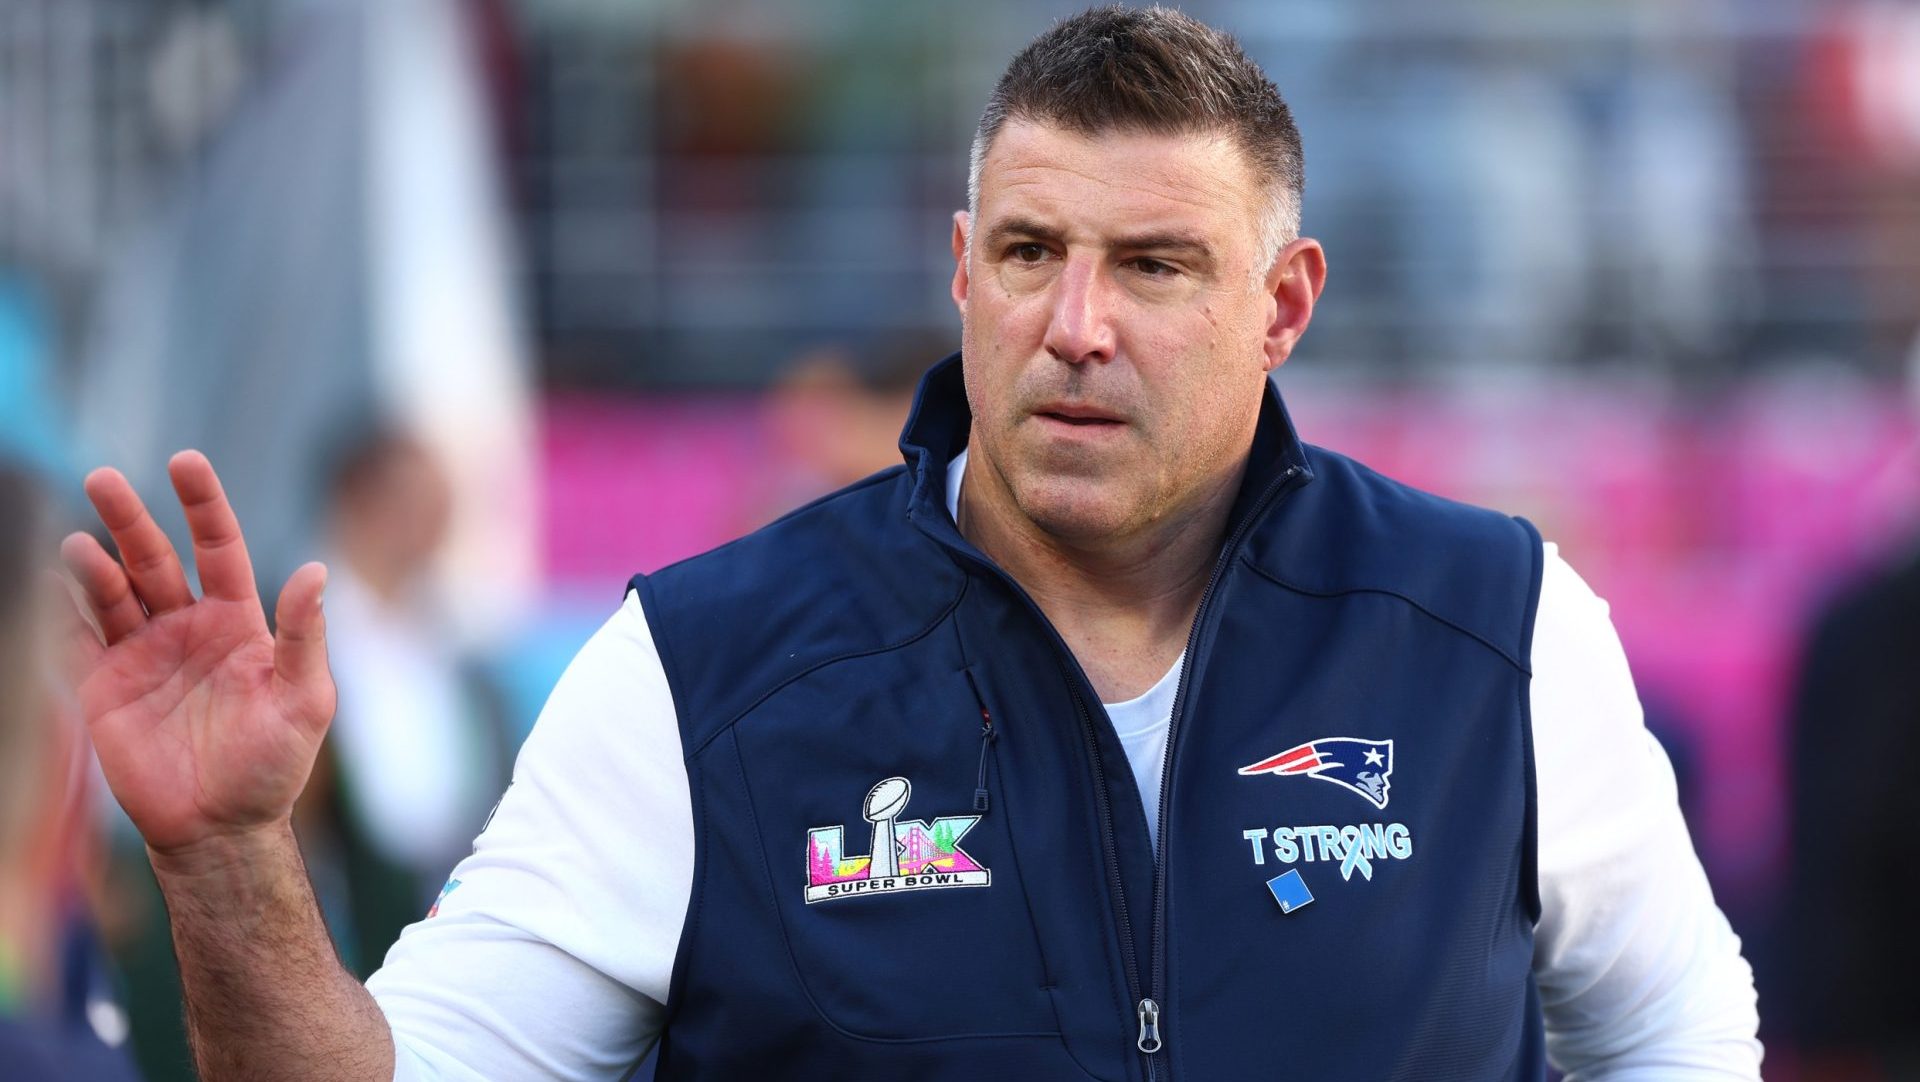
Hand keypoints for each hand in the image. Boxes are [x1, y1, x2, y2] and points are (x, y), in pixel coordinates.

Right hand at [58, 451, 335, 859]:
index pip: (218, 548)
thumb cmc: (274, 765)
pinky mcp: (106, 687)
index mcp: (238, 621)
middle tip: (104, 478)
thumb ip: (304, 637)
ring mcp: (143, 654)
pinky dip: (64, 610)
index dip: (202, 505)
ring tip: (78, 544)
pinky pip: (79, 639)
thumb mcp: (305, 701)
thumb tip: (316, 569)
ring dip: (94, 564)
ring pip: (113, 593)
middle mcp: (187, 627)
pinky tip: (52, 581)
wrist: (221, 827)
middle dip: (130, 519)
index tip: (185, 461)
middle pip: (155, 559)